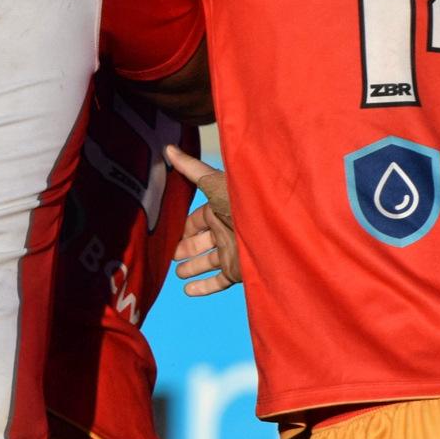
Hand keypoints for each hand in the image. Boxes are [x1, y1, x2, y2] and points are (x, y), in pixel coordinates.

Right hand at [165, 145, 238, 295]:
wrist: (272, 227)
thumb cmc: (242, 199)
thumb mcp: (213, 182)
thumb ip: (189, 168)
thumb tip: (167, 147)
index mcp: (219, 209)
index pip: (197, 220)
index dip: (184, 227)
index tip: (167, 234)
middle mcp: (225, 230)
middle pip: (200, 242)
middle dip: (186, 248)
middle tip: (170, 255)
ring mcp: (231, 252)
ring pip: (207, 262)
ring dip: (192, 268)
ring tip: (178, 273)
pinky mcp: (237, 271)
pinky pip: (217, 282)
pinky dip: (203, 287)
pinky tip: (188, 291)